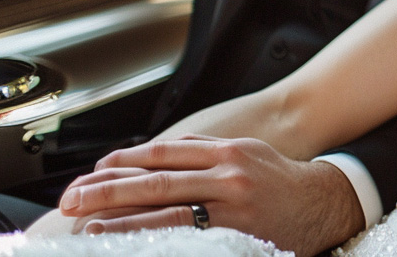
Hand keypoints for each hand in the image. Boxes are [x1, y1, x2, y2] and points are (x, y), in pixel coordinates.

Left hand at [58, 134, 365, 256]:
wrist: (325, 203)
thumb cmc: (277, 179)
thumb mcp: (245, 151)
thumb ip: (202, 151)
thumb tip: (150, 154)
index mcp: (227, 150)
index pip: (162, 153)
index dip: (122, 162)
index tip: (92, 173)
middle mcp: (228, 175)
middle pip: (155, 182)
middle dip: (106, 192)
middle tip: (71, 201)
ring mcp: (233, 208)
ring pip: (165, 214)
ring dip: (120, 223)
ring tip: (86, 230)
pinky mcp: (239, 235)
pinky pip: (189, 239)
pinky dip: (156, 242)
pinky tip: (133, 247)